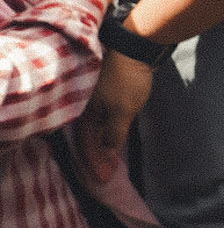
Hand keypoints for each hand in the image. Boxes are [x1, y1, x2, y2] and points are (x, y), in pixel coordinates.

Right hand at [78, 52, 152, 183]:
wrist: (135, 47)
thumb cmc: (127, 80)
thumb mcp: (123, 111)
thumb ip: (113, 133)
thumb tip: (106, 150)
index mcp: (84, 113)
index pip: (87, 145)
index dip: (95, 164)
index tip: (103, 180)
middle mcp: (84, 107)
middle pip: (87, 139)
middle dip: (95, 158)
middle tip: (104, 176)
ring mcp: (93, 100)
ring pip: (94, 129)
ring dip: (101, 146)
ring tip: (109, 162)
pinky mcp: (105, 94)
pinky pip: (101, 120)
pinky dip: (105, 133)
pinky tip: (111, 139)